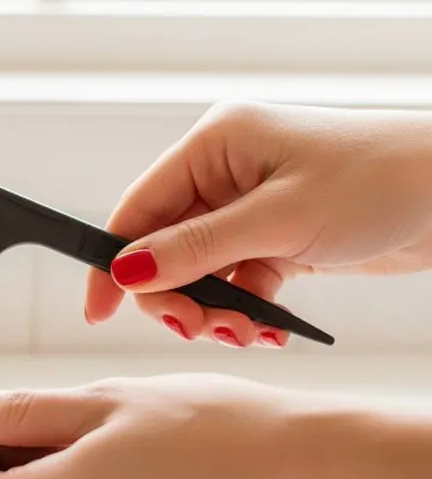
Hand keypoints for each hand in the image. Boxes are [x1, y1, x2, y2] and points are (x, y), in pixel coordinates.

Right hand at [86, 101, 431, 346]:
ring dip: (215, 311)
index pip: (138, 209)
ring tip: (249, 333)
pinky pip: (235, 282)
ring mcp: (249, 206)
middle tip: (203, 329)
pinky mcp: (274, 236)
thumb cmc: (378, 182)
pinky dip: (245, 311)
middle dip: (178, 297)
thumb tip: (126, 272)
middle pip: (163, 249)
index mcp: (214, 145)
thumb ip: (196, 249)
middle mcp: (224, 172)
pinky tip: (270, 329)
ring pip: (198, 273)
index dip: (114, 263)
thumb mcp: (277, 220)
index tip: (99, 312)